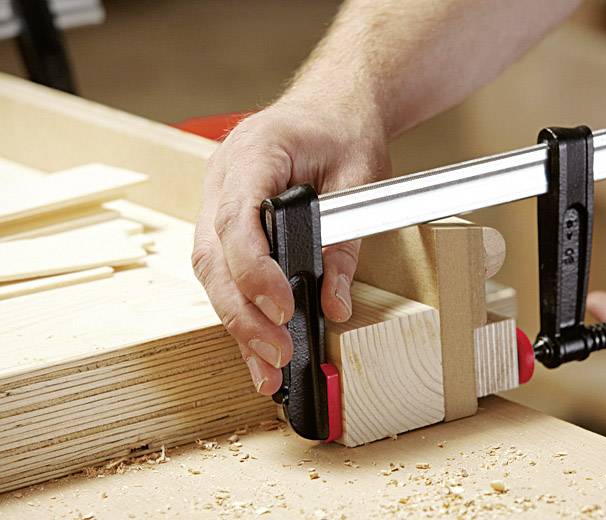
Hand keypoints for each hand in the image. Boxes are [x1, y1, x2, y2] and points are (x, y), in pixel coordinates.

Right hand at [192, 90, 389, 394]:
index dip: (254, 272)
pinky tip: (257, 348)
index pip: (237, 221)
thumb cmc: (345, 131)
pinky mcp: (227, 222)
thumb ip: (344, 242)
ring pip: (212, 272)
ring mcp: (218, 200)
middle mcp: (222, 178)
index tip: (281, 311)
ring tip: (267, 370)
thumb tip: (334, 305)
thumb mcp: (361, 179)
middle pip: (214, 256)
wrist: (334, 105)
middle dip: (243, 314)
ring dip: (237, 323)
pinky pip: (225, 270)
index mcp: (252, 153)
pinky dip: (241, 310)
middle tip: (277, 357)